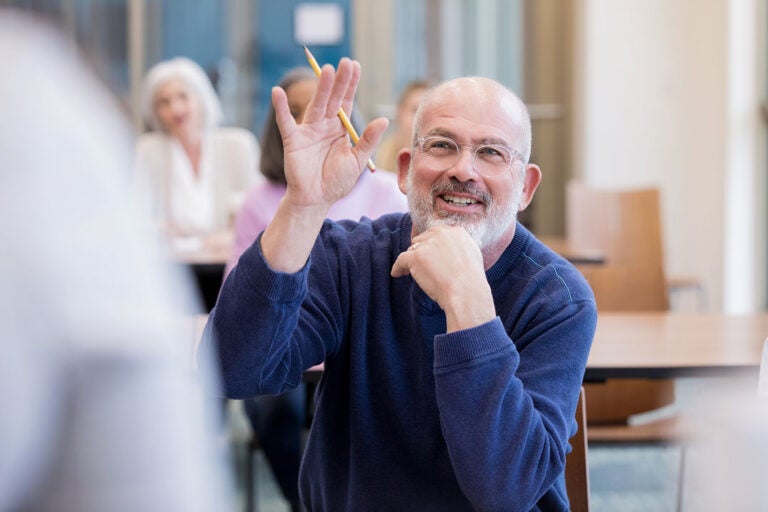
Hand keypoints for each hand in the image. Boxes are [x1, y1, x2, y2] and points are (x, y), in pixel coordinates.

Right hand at [272, 58, 387, 211]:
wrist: (317, 200)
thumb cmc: (337, 181)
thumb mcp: (357, 160)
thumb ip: (368, 140)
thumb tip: (384, 120)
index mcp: (340, 129)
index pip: (346, 102)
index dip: (350, 85)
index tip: (355, 66)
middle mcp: (324, 125)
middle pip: (333, 99)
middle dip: (339, 81)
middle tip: (345, 62)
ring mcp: (308, 131)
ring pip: (316, 105)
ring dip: (321, 88)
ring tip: (327, 70)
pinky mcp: (293, 141)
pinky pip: (285, 122)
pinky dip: (281, 108)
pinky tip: (278, 92)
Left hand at [391, 225, 495, 331]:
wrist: (466, 292)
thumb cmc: (471, 281)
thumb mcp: (472, 255)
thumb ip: (458, 247)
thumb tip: (450, 250)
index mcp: (456, 231)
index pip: (436, 233)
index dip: (431, 244)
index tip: (428, 253)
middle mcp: (441, 234)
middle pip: (422, 239)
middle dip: (421, 251)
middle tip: (421, 264)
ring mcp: (427, 244)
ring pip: (412, 249)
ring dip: (412, 260)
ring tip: (410, 272)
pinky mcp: (416, 257)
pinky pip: (401, 260)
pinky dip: (398, 267)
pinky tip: (397, 274)